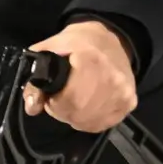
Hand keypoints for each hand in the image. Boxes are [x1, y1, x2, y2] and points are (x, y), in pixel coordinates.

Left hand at [23, 20, 138, 132]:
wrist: (112, 39)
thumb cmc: (78, 43)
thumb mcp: (49, 50)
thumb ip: (35, 78)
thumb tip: (32, 107)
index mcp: (91, 60)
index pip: (69, 99)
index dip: (54, 101)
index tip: (52, 95)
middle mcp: (112, 79)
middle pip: (79, 112)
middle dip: (63, 109)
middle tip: (61, 98)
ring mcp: (124, 93)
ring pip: (90, 121)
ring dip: (75, 116)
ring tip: (74, 99)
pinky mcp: (130, 103)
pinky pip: (102, 124)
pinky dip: (89, 120)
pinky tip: (86, 106)